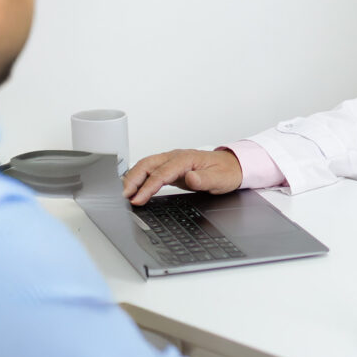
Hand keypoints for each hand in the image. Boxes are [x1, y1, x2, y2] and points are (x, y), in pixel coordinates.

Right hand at [122, 148, 242, 204]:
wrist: (233, 166)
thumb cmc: (227, 172)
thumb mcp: (220, 179)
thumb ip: (204, 179)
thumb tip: (191, 178)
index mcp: (186, 159)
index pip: (162, 173)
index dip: (148, 186)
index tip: (138, 199)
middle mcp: (176, 157)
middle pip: (147, 164)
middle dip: (132, 179)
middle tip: (123, 196)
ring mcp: (172, 161)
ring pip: (146, 166)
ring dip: (133, 178)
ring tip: (123, 193)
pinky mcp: (171, 168)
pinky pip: (151, 171)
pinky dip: (139, 178)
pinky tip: (133, 188)